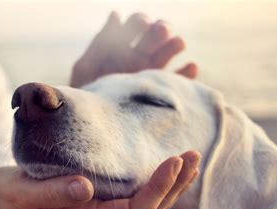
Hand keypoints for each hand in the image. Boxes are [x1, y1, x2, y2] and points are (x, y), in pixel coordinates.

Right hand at [0, 151, 200, 208]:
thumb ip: (51, 192)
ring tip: (191, 167)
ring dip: (172, 191)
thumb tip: (85, 186)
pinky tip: (179, 206)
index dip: (157, 189)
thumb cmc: (7, 198)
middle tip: (192, 156)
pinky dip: (161, 208)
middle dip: (173, 186)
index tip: (174, 161)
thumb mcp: (20, 192)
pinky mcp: (97, 208)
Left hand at [70, 12, 197, 87]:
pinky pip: (180, 80)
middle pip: (156, 35)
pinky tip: (191, 67)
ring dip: (175, 44)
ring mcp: (152, 74)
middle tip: (160, 32)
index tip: (142, 24)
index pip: (136, 25)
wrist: (93, 127)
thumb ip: (101, 43)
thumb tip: (115, 14)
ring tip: (178, 43)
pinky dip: (188, 73)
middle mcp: (139, 57)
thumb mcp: (86, 69)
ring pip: (170, 52)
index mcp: (121, 47)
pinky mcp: (162, 92)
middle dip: (160, 29)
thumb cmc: (86, 97)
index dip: (140, 21)